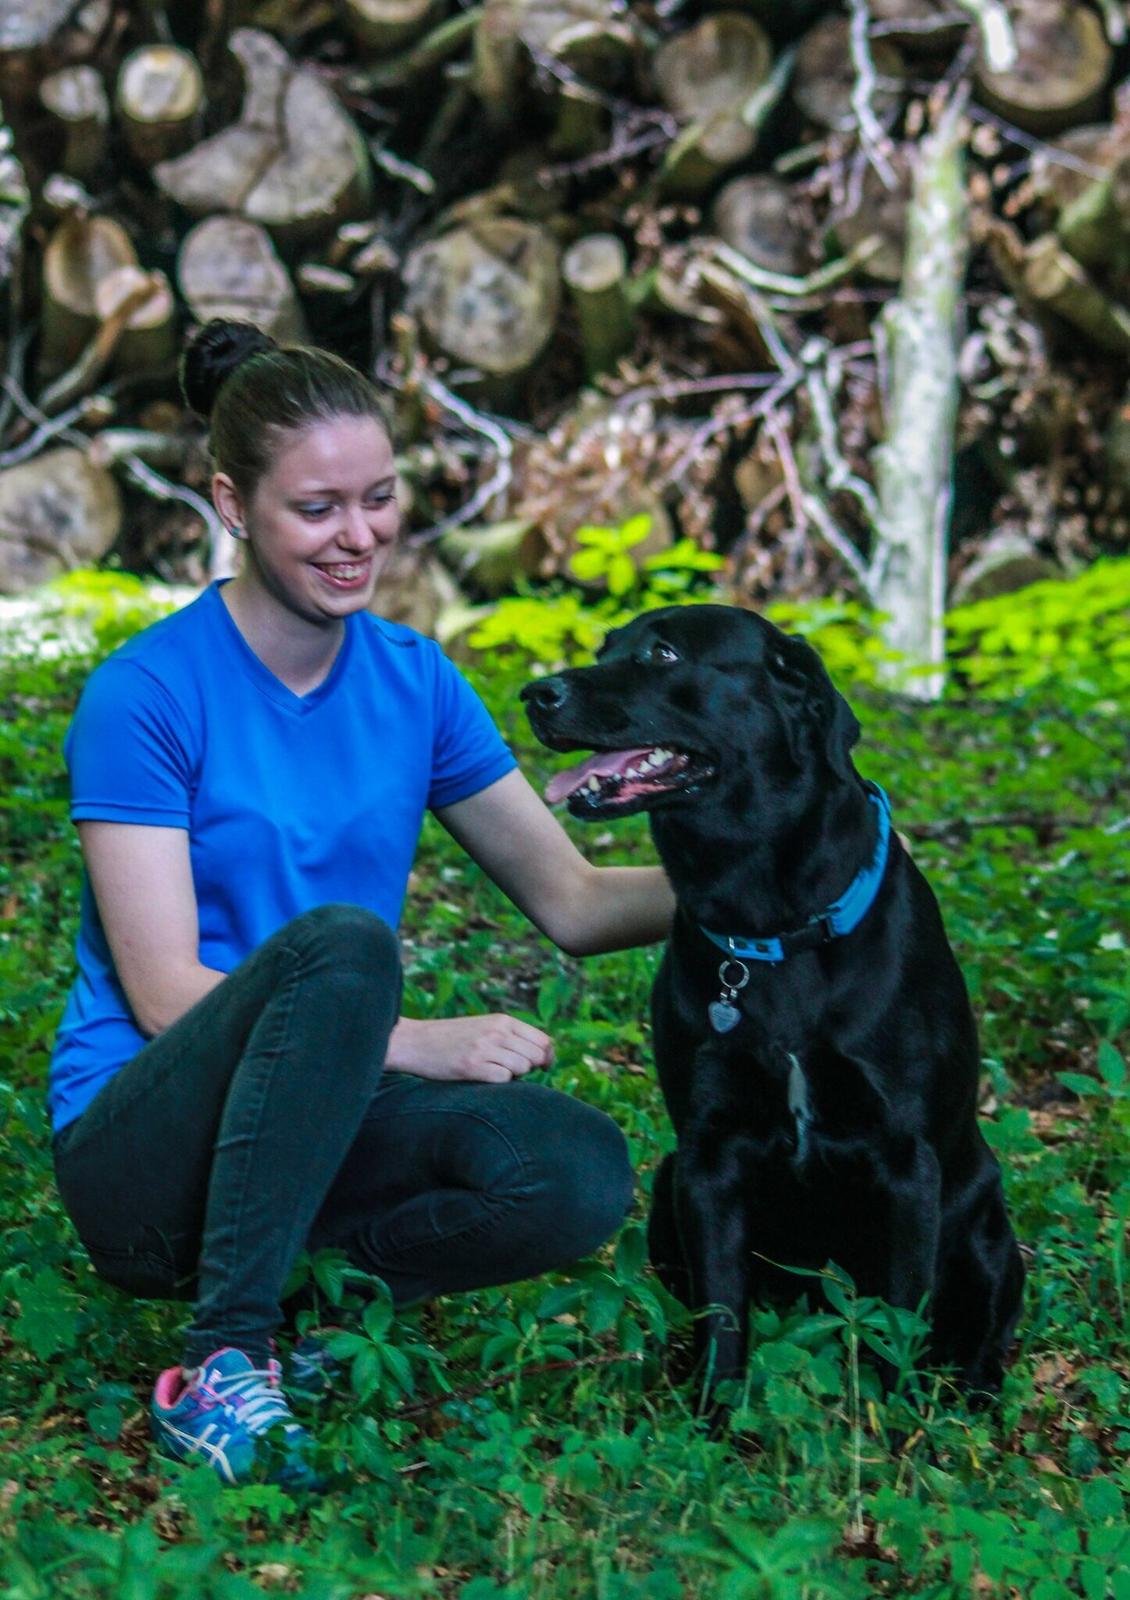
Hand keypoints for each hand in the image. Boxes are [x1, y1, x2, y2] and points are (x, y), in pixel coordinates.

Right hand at [385, 1014, 553, 1083]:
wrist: (415, 1042)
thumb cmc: (452, 1039)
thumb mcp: (484, 1027)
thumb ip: (511, 1036)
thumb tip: (545, 1055)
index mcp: (502, 1020)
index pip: (543, 1040)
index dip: (548, 1057)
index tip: (543, 1067)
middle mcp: (496, 1032)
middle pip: (536, 1056)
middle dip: (530, 1068)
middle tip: (511, 1070)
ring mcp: (484, 1048)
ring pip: (522, 1068)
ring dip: (512, 1075)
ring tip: (491, 1070)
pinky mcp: (471, 1066)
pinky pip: (503, 1079)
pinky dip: (497, 1083)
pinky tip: (482, 1077)